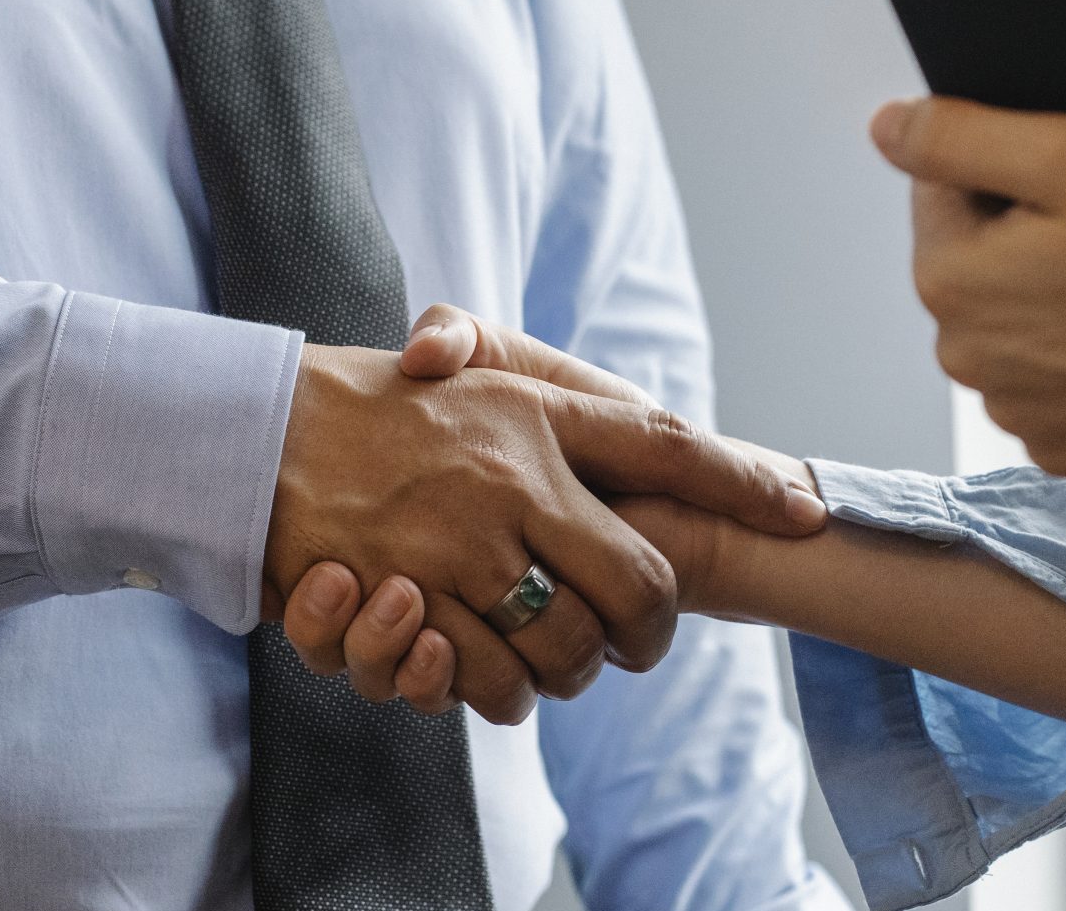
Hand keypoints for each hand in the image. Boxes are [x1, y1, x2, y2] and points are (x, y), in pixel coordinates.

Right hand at [266, 321, 825, 722]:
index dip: (743, 484)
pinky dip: (497, 689)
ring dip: (571, 669)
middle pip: (640, 582)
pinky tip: (483, 666)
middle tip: (636, 641)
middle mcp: (515, 476)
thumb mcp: (472, 376)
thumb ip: (550, 407)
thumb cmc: (374, 406)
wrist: (257, 433)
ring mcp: (465, 543)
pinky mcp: (413, 599)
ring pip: (570, 647)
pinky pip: (490, 678)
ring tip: (554, 658)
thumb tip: (641, 439)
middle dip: (651, 629)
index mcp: (537, 413)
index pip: (668, 445)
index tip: (808, 512)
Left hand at [870, 96, 1065, 496]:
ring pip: (1021, 318)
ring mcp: (1020, 411)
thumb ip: (961, 136)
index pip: (944, 187)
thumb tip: (888, 127)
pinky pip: (1061, 378)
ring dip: (1063, 294)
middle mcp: (967, 358)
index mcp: (950, 280)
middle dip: (1035, 232)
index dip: (1017, 167)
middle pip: (981, 257)